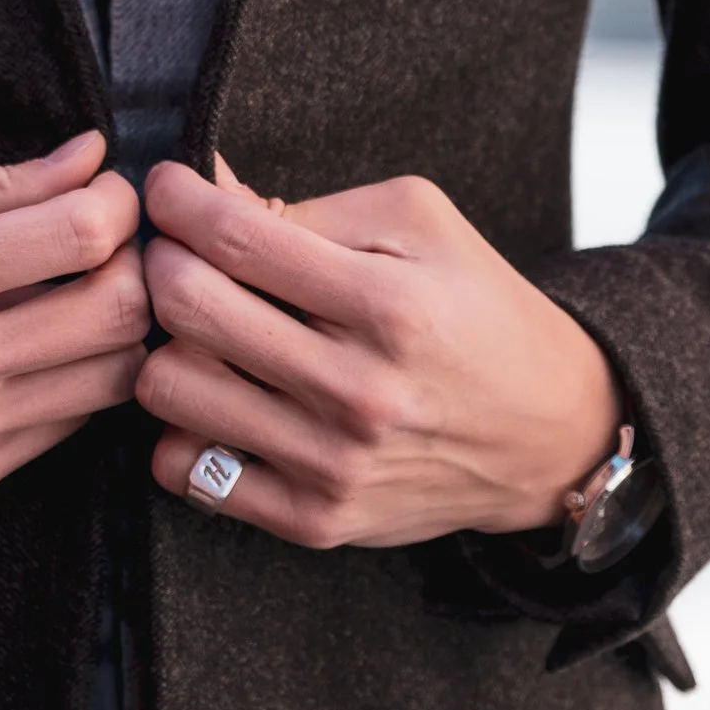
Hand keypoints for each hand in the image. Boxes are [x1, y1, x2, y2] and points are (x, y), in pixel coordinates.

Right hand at [0, 131, 147, 510]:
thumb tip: (87, 158)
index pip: (81, 238)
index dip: (117, 202)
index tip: (105, 188)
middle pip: (116, 317)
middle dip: (136, 265)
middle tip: (110, 240)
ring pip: (107, 384)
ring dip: (115, 330)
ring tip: (81, 292)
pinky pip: (60, 431)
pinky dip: (72, 381)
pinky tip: (38, 344)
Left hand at [136, 156, 621, 550]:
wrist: (549, 430)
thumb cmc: (475, 307)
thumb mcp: (418, 221)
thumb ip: (309, 206)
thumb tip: (209, 189)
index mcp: (386, 303)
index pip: (234, 238)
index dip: (176, 200)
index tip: (167, 188)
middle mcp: (358, 391)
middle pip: (187, 308)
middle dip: (161, 261)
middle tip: (176, 250)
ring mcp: (334, 465)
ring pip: (171, 390)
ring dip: (166, 344)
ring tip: (197, 326)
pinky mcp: (318, 522)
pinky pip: (187, 473)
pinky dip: (182, 426)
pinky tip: (218, 394)